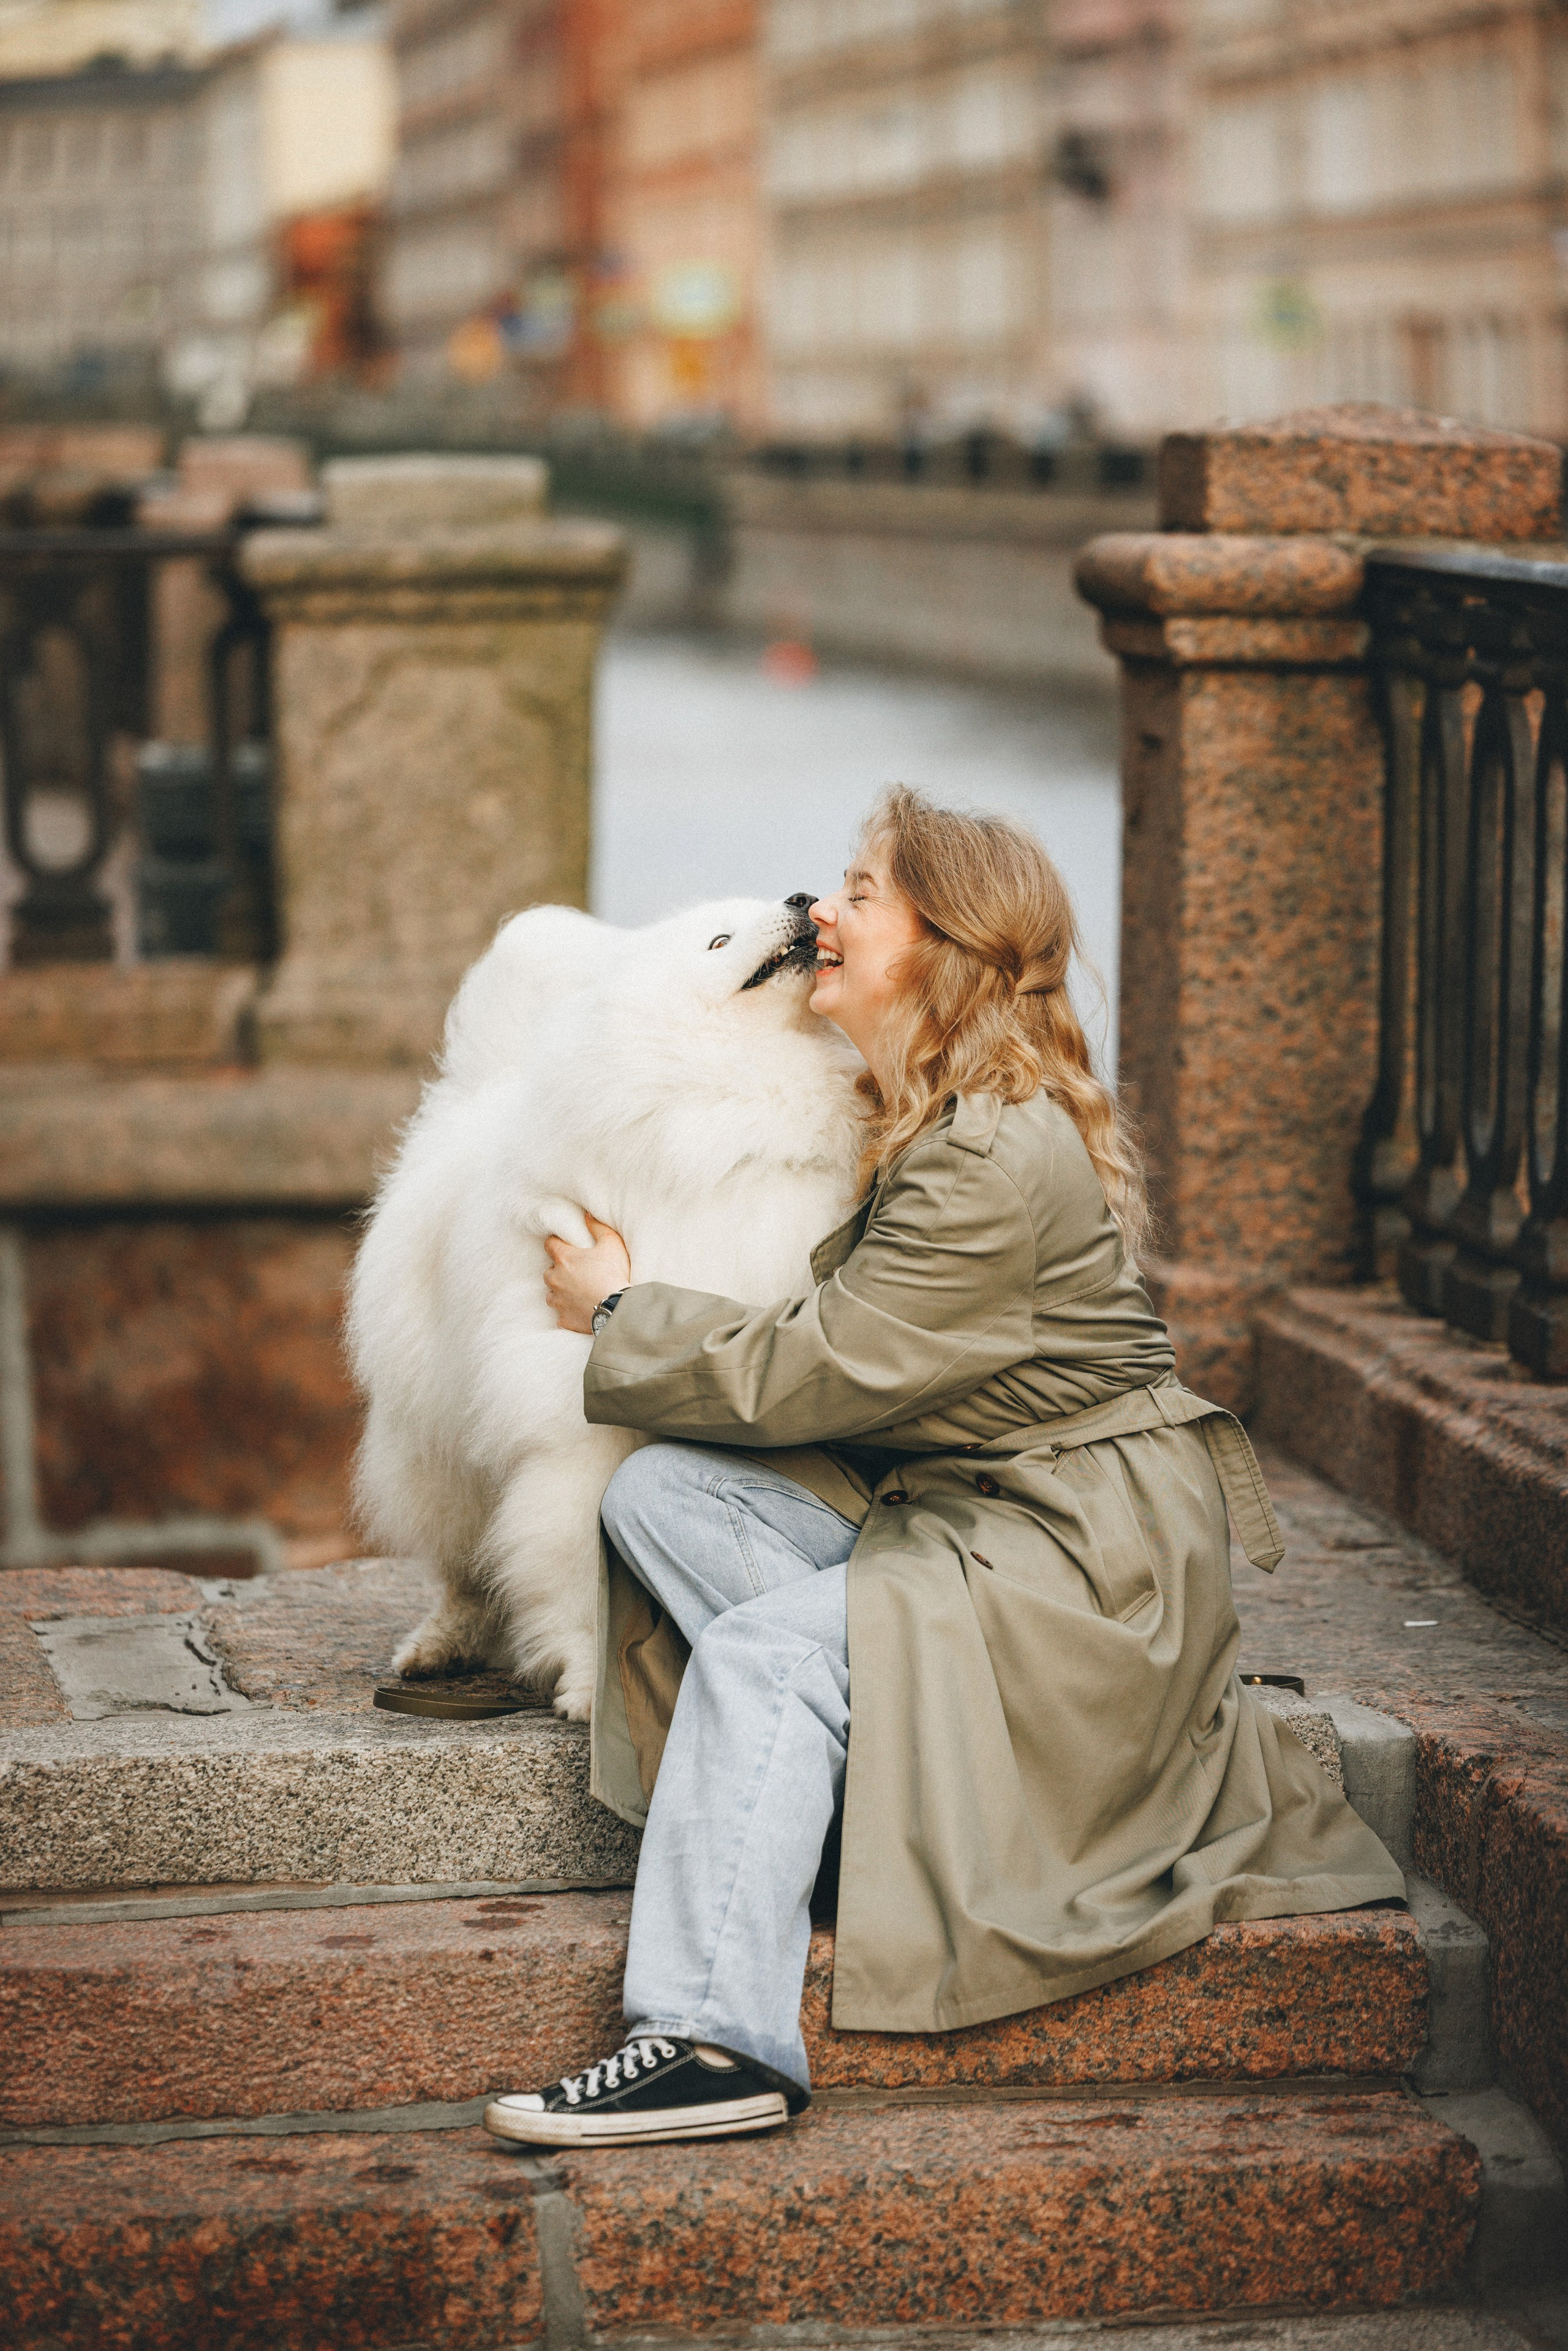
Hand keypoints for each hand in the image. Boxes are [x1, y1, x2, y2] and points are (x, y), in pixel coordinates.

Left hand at [543, 1215, 630, 1334]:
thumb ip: (597, 1227)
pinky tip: (580, 1311)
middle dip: (559, 1271)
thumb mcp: (612, 1244)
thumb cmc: (614, 1274)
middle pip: (549, 1271)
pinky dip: (568, 1313)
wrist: (618, 1308)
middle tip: (577, 1273)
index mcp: (564, 1259)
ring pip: (551, 1295)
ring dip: (560, 1293)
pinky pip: (561, 1315)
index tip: (565, 1247)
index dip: (556, 1244)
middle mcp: (555, 1279)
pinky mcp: (564, 1319)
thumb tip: (587, 1215)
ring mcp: (558, 1301)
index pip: (549, 1244)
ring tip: (577, 1293)